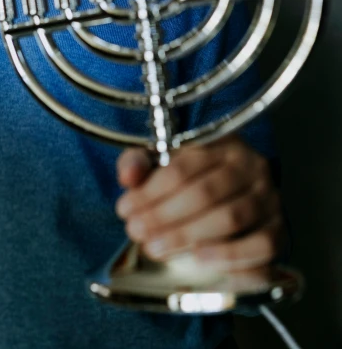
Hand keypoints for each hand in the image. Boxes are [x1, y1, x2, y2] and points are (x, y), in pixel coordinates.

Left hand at [115, 135, 284, 270]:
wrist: (236, 196)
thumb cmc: (195, 179)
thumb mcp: (164, 162)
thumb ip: (140, 163)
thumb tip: (128, 175)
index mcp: (222, 144)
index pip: (184, 166)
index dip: (151, 191)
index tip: (125, 208)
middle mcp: (251, 167)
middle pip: (206, 193)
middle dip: (164, 216)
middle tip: (137, 231)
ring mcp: (269, 199)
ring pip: (230, 217)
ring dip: (188, 236)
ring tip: (157, 247)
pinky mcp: (278, 231)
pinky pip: (260, 246)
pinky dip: (230, 256)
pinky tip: (200, 259)